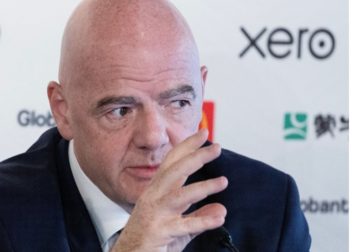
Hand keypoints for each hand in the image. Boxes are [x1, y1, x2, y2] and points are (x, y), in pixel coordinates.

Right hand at [110, 128, 227, 251]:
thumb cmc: (151, 241)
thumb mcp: (179, 226)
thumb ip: (198, 216)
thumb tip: (220, 208)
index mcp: (156, 192)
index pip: (172, 163)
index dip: (187, 147)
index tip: (203, 133)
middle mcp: (153, 198)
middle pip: (174, 171)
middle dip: (195, 157)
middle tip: (216, 147)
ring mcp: (154, 214)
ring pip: (179, 195)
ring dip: (203, 187)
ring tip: (223, 181)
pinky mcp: (158, 232)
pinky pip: (183, 225)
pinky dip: (202, 220)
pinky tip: (219, 217)